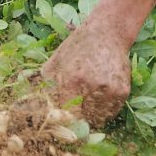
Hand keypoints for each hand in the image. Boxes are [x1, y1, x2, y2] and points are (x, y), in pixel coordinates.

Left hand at [42, 7, 131, 125]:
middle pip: (81, 119)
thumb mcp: (55, 62)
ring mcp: (109, 90)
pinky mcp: (122, 91)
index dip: (62, 121)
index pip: (64, 115)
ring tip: (87, 103)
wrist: (107, 33)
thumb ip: (45, 84)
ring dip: (91, 116)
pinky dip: (104, 110)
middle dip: (76, 119)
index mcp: (71, 80)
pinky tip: (99, 98)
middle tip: (74, 115)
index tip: (60, 123)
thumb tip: (33, 105)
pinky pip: (111, 112)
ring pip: (97, 118)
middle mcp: (91, 86)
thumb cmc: (77, 47)